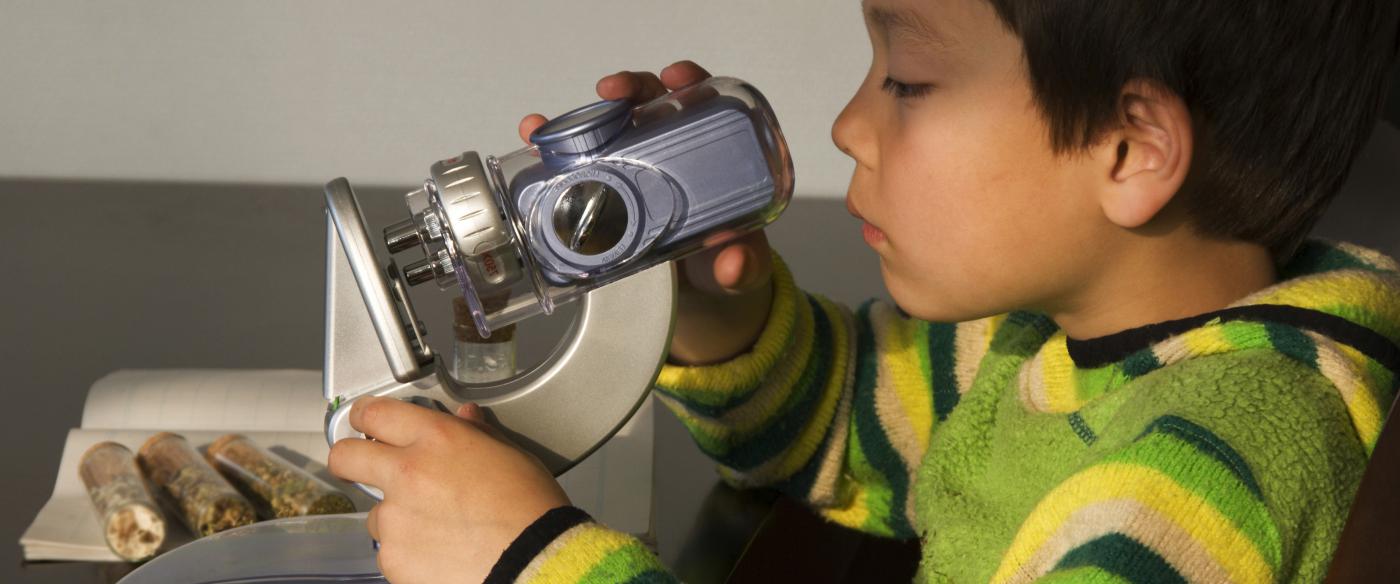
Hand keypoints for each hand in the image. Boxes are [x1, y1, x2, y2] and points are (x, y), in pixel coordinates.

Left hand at [328, 397, 568, 583]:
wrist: (534, 562)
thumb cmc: (530, 509)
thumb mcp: (510, 456)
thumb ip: (476, 434)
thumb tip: (465, 419)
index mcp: (437, 439)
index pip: (376, 413)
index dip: (365, 416)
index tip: (365, 422)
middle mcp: (408, 474)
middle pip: (346, 457)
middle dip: (350, 459)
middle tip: (363, 466)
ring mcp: (396, 519)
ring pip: (376, 513)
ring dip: (396, 517)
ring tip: (437, 527)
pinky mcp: (394, 559)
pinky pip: (389, 551)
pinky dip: (408, 552)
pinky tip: (440, 552)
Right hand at [518, 61, 775, 364]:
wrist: (701, 294)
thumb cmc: (728, 260)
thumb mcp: (744, 264)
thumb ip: (745, 264)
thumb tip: (733, 265)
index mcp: (711, 154)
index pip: (701, 102)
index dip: (688, 82)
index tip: (675, 79)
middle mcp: (670, 151)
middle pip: (648, 104)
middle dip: (627, 89)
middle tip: (610, 93)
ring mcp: (635, 168)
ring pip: (606, 129)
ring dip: (574, 119)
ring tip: (544, 126)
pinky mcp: (606, 190)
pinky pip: (579, 163)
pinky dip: (553, 151)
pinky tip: (531, 148)